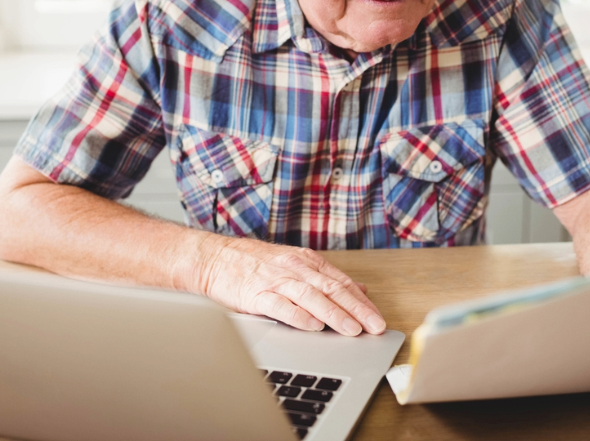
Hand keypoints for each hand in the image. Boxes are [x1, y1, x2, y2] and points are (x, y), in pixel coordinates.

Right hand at [192, 235, 385, 336]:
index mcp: (306, 262)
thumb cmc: (251, 264)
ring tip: (351, 330)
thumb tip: (360, 290)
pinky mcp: (256, 293)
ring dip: (334, 314)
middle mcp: (294, 268)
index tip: (378, 319)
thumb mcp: (293, 264)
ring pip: (311, 297)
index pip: (341, 282)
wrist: (212, 258)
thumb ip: (325, 278)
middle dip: (356, 310)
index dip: (362, 302)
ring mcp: (276, 280)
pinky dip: (298, 316)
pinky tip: (313, 326)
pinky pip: (280, 305)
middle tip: (375, 327)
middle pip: (332, 289)